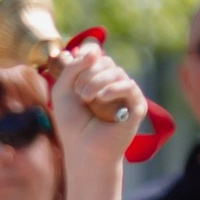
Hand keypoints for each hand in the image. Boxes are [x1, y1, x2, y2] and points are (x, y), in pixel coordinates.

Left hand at [49, 40, 145, 171]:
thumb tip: (95, 49)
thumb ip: (73, 67)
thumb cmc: (72, 124)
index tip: (74, 80)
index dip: (84, 60)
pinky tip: (101, 98)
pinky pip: (129, 86)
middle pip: (106, 62)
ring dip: (97, 82)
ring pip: (116, 72)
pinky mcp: (137, 106)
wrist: (84, 150)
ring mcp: (126, 94)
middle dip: (89, 73)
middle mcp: (113, 84)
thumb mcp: (62, 90)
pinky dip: (113, 88)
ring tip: (86, 98)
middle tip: (79, 93)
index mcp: (97, 79)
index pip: (96, 56)